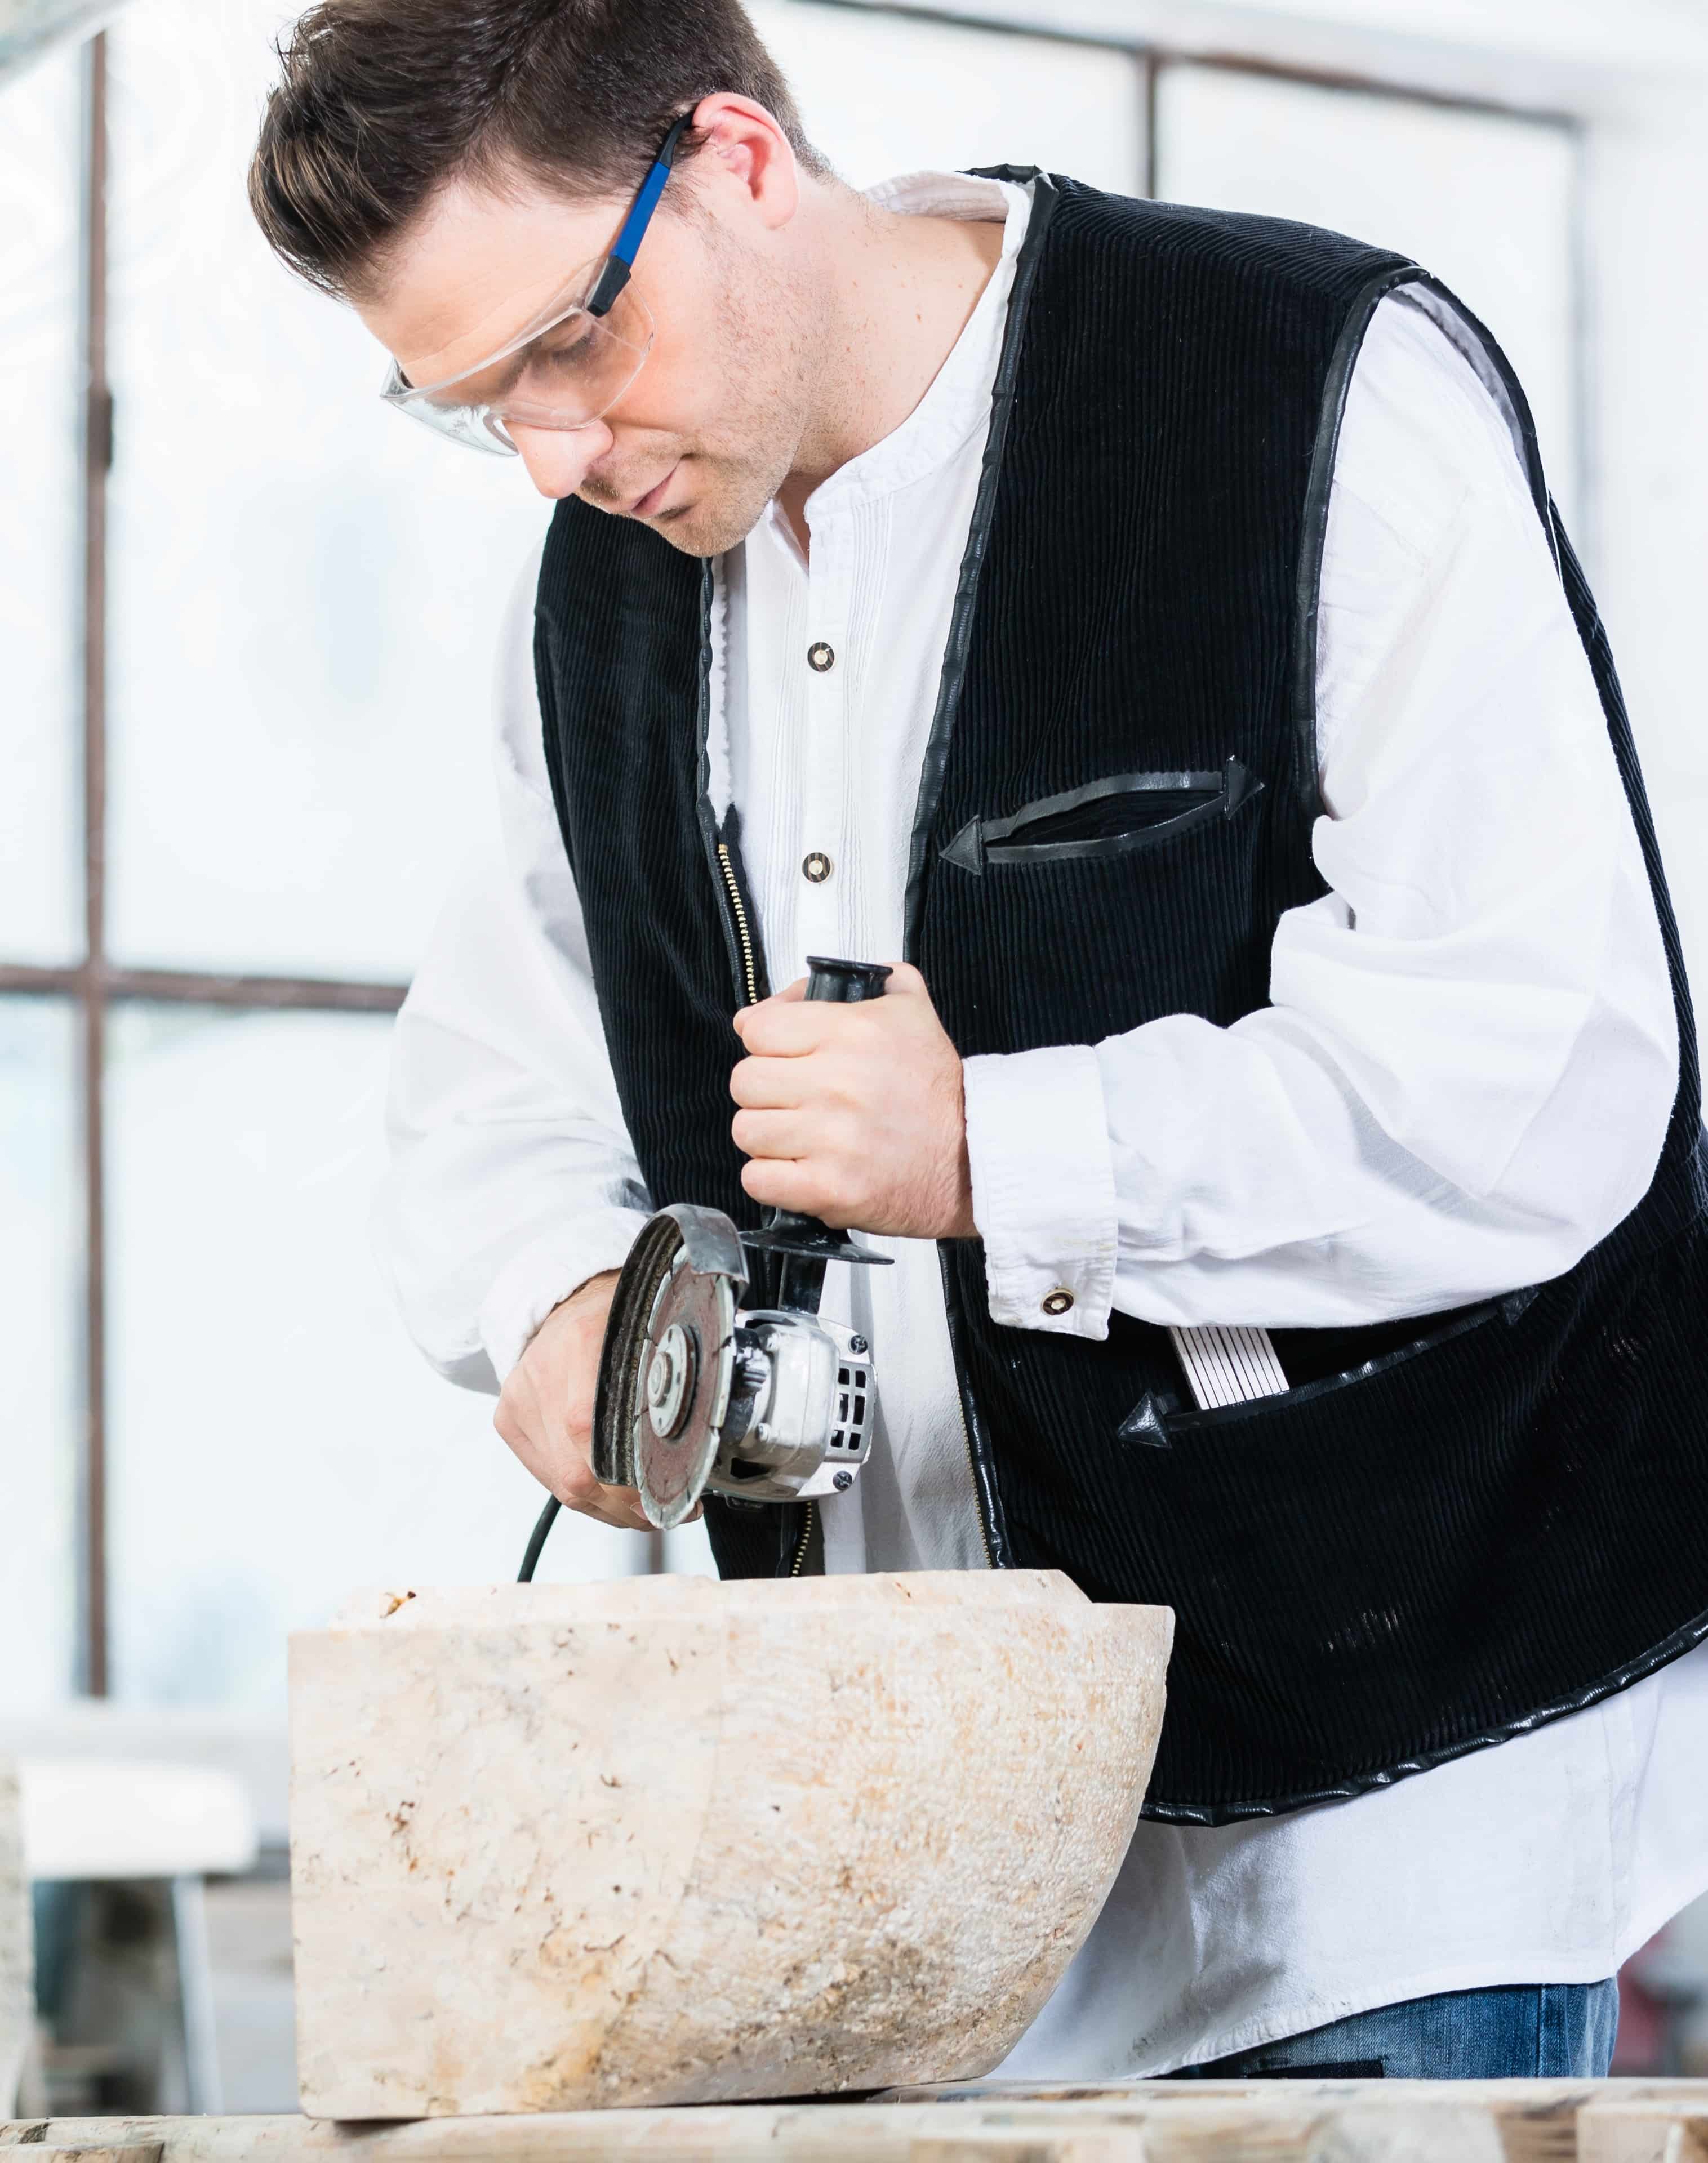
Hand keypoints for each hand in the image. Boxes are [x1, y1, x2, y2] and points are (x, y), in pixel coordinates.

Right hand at [494, 1271, 656, 1531]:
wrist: (568, 1301)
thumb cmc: (615, 1318)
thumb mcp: (650, 1333)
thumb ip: (668, 1381)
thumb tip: (701, 1445)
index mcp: (583, 1341)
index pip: (591, 1428)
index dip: (628, 1479)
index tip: (667, 1495)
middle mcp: (543, 1371)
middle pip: (575, 1469)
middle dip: (626, 1506)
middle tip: (665, 1511)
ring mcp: (520, 1399)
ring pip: (562, 1483)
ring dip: (609, 1508)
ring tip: (644, 1509)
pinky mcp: (508, 1420)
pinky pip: (547, 1477)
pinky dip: (583, 1495)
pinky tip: (610, 1498)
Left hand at [730, 962, 975, 1239]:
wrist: (975, 1159)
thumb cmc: (938, 1092)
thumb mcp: (911, 1009)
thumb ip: (860, 980)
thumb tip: (783, 999)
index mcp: (852, 1032)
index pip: (757, 1029)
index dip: (766, 1043)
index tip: (785, 1057)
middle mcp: (839, 1083)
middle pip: (744, 1081)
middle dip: (765, 1091)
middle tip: (795, 1099)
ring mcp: (832, 1140)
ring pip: (746, 1131)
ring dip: (768, 1137)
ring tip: (800, 1136)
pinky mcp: (830, 1189)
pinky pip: (758, 1180)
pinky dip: (772, 1179)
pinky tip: (800, 1169)